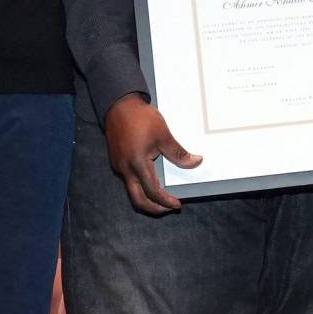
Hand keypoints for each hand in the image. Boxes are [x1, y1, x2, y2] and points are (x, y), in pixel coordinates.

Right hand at [102, 94, 201, 215]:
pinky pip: (128, 180)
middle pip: (138, 200)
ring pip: (131, 191)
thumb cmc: (140, 118)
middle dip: (154, 208)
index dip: (165, 201)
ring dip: (146, 198)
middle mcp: (125, 169)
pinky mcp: (116, 161)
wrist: (119, 105)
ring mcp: (119, 166)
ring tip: (160, 198)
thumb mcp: (163, 135)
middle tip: (168, 208)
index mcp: (138, 164)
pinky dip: (140, 187)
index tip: (176, 204)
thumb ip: (178, 153)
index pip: (152, 192)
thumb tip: (195, 162)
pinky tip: (149, 181)